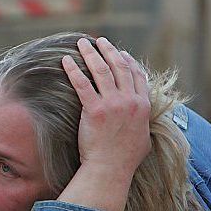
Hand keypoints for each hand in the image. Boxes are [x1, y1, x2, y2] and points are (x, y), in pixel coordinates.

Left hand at [58, 37, 150, 210]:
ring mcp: (112, 104)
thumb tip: (144, 122)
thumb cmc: (125, 160)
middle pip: (119, 67)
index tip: (120, 52)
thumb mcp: (145, 139)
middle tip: (99, 40)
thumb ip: (144, 124)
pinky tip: (65, 61)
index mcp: (143, 106)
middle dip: (108, 50)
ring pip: (101, 70)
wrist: (110, 169)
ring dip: (90, 53)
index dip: (128, 61)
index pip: (137, 75)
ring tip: (82, 43)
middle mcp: (130, 101)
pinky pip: (82, 84)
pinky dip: (73, 70)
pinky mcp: (94, 110)